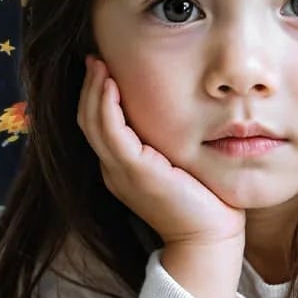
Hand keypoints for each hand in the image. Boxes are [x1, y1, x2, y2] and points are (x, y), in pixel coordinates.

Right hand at [79, 56, 247, 247]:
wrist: (209, 239)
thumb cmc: (206, 204)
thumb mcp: (182, 166)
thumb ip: (171, 144)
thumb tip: (186, 115)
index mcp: (123, 170)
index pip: (99, 127)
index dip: (95, 97)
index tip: (103, 69)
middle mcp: (114, 170)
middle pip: (88, 121)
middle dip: (89, 87)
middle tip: (95, 57)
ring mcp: (120, 172)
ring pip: (93, 123)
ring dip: (93, 89)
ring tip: (99, 63)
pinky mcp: (134, 171)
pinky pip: (111, 131)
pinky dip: (106, 104)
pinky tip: (111, 83)